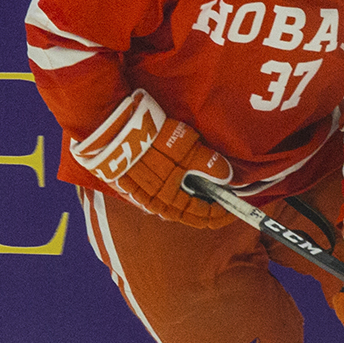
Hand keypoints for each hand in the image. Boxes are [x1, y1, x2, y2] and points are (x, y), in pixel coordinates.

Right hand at [71, 90, 234, 228]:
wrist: (109, 126)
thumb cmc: (149, 137)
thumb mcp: (185, 147)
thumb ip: (207, 164)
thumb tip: (226, 177)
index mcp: (170, 200)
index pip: (202, 216)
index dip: (221, 214)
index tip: (233, 208)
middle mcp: (155, 203)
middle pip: (186, 213)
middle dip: (205, 208)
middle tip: (220, 200)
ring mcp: (140, 194)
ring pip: (171, 204)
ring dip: (188, 200)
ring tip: (202, 191)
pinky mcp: (129, 183)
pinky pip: (156, 195)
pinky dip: (172, 192)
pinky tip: (179, 182)